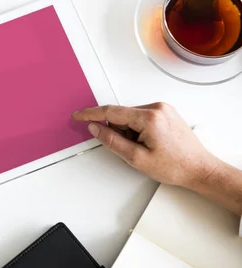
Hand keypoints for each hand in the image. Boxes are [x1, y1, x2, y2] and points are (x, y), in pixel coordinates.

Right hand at [72, 103, 218, 187]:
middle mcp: (156, 108)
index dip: (91, 114)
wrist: (200, 169)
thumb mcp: (136, 158)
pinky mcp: (165, 112)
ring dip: (130, 132)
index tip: (78, 116)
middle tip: (131, 150)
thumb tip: (95, 128)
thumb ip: (112, 141)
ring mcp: (162, 109)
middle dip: (119, 132)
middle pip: (121, 115)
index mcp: (149, 118)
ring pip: (130, 117)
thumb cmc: (174, 166)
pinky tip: (149, 143)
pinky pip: (141, 117)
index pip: (111, 112)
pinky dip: (138, 129)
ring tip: (145, 149)